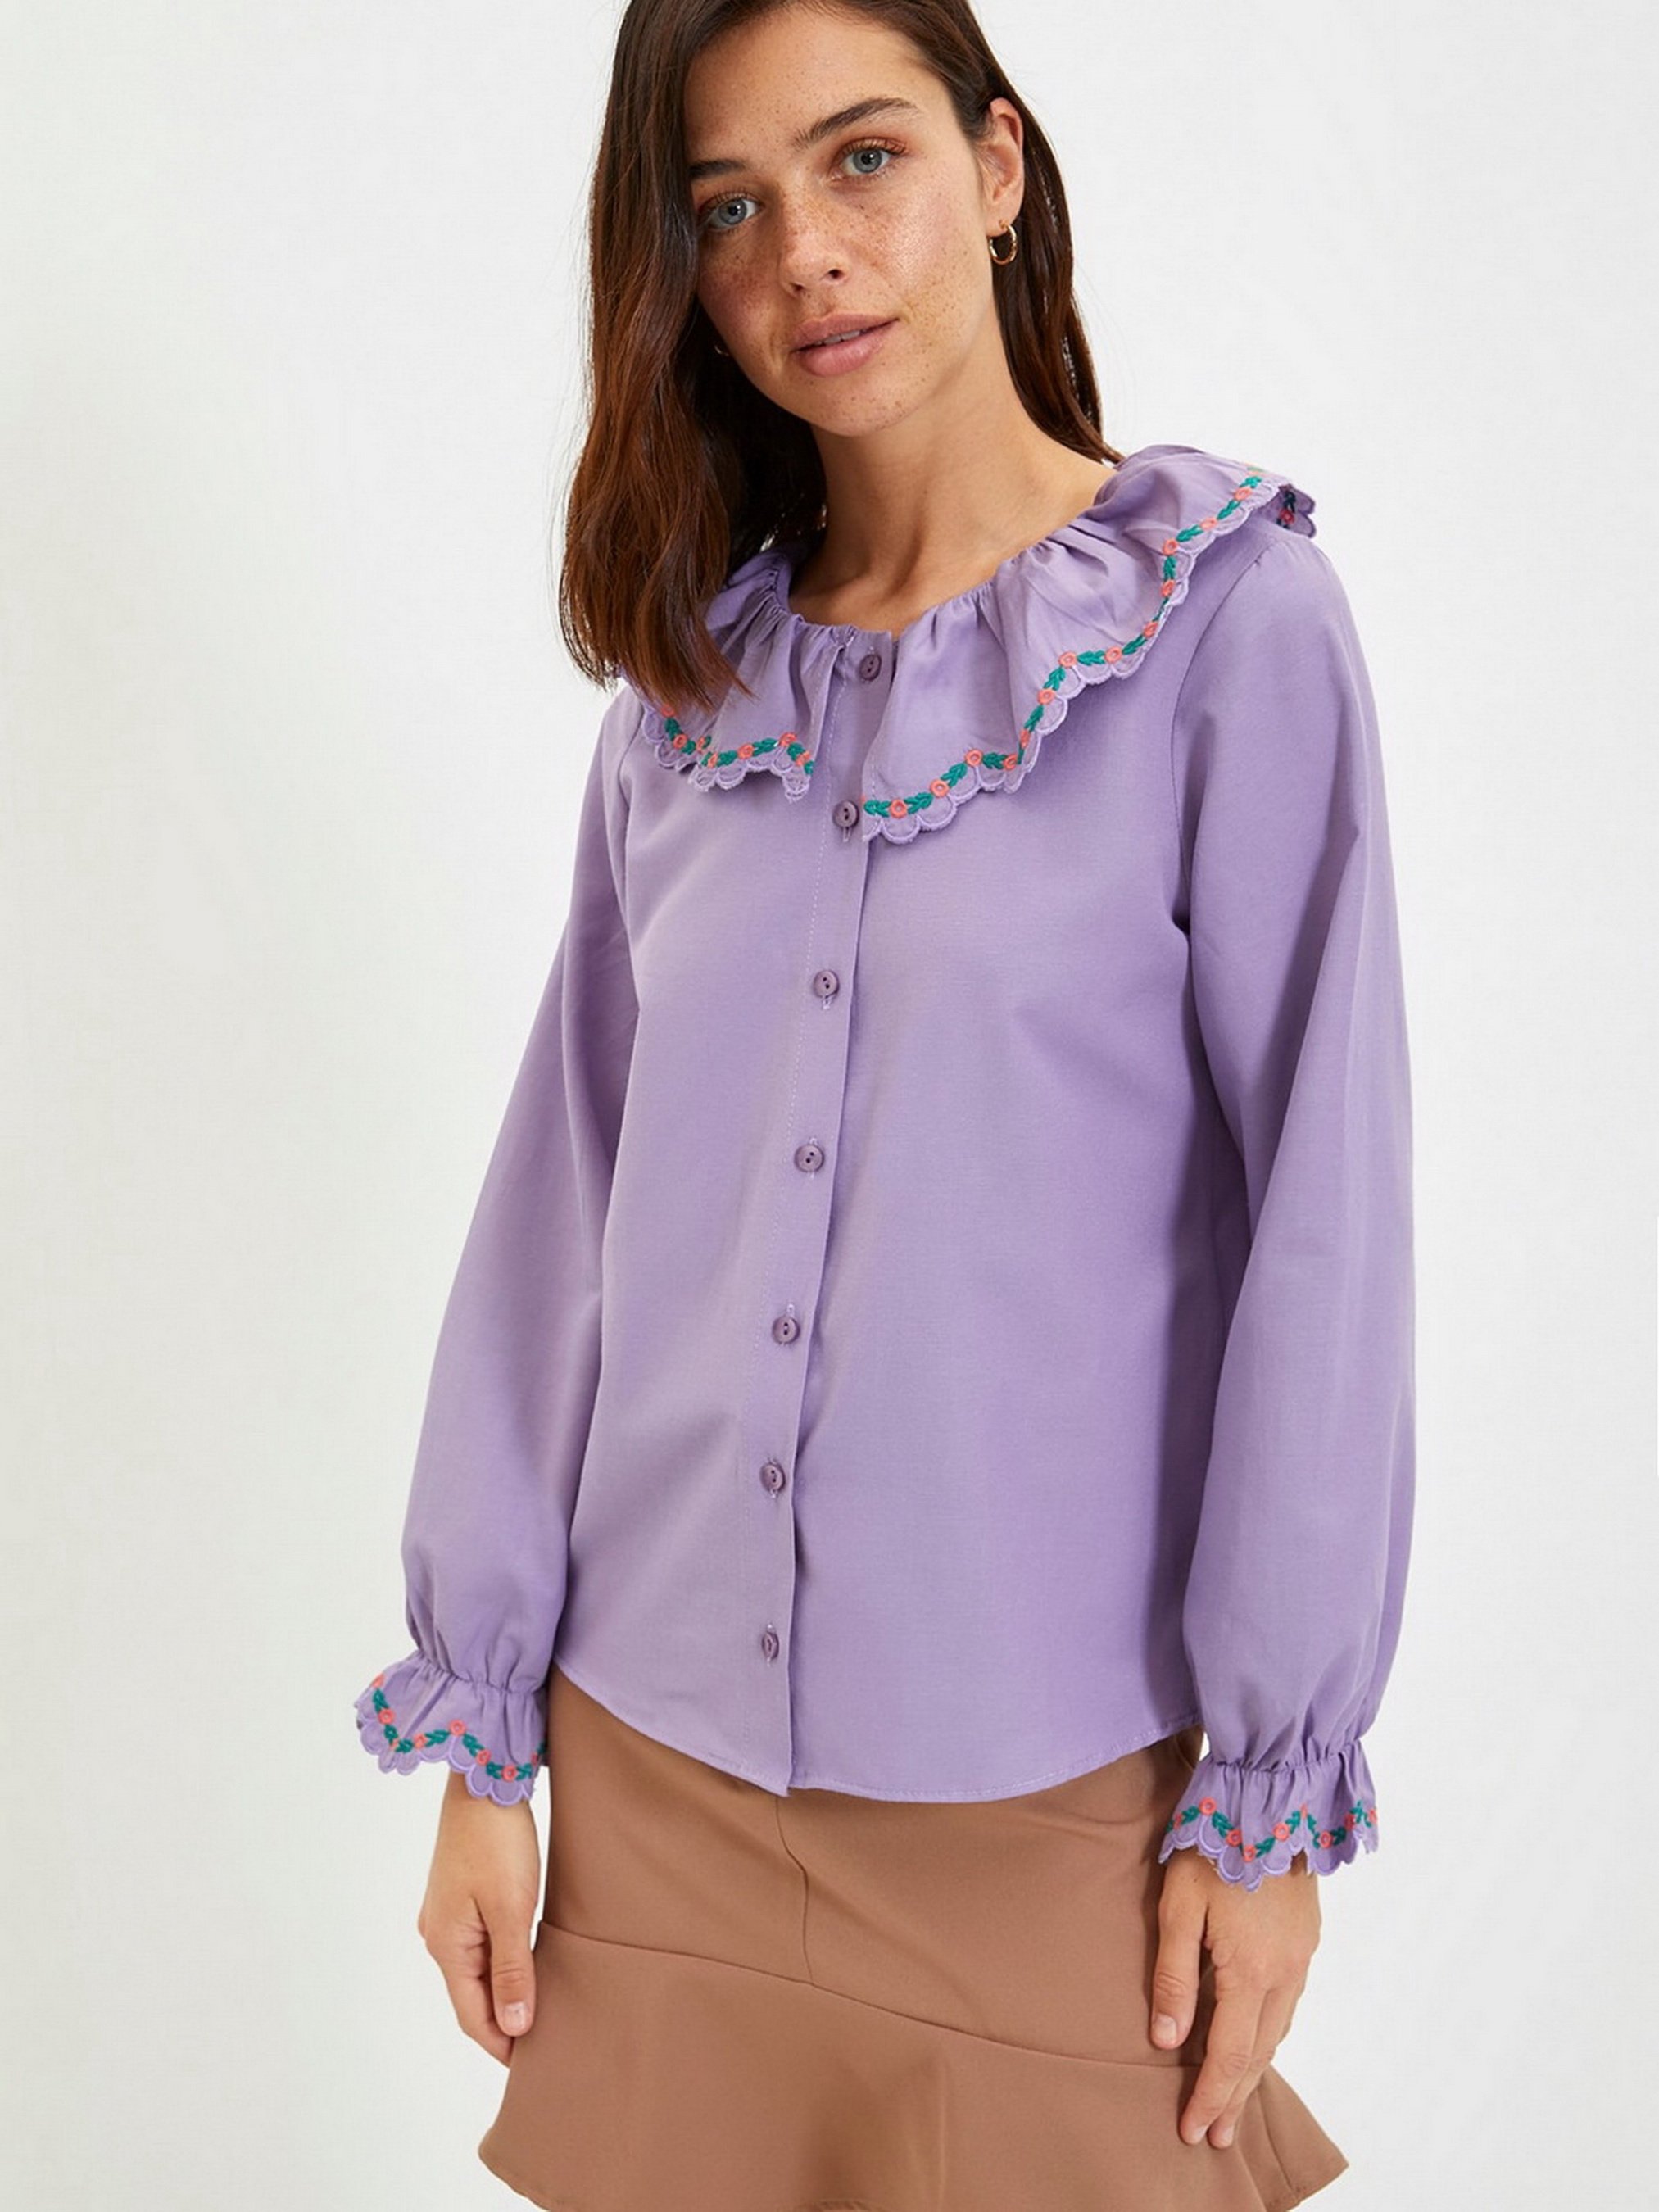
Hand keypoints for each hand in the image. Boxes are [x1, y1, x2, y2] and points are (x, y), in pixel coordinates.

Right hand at [416, 1769, 542, 2064]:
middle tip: (546, 2041)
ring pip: (477, 1970)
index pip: (472, 2017)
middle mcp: (438, 1935)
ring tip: (542, 2007)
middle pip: (472, 1996)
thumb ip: (511, 1971)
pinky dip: (502, 1962)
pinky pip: (480, 1944)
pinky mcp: (460, 1895)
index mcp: (445, 1945)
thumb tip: (512, 2028)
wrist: (483, 1777)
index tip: (534, 2064)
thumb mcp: (510, 1908)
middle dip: (504, 2021)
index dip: (501, 2044)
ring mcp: (446, 1914)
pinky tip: (528, 1963)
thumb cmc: (496, 1840)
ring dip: (504, 1991)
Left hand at [1148, 1847, 1320, 2147]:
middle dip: (1233, 2097)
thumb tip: (1165, 2039)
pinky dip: (1269, 2035)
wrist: (1270, 1798)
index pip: (1228, 2054)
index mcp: (1250, 1971)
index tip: (1193, 2130)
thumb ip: (1174, 1975)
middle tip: (1215, 2136)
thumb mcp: (1178, 1906)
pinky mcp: (1307, 1939)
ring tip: (1233, 2100)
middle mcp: (1284, 1974)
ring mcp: (1301, 1957)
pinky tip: (1257, 2040)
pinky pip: (1288, 2005)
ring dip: (1253, 2070)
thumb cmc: (1214, 1844)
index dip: (1210, 2096)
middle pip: (1258, 2054)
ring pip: (1277, 2032)